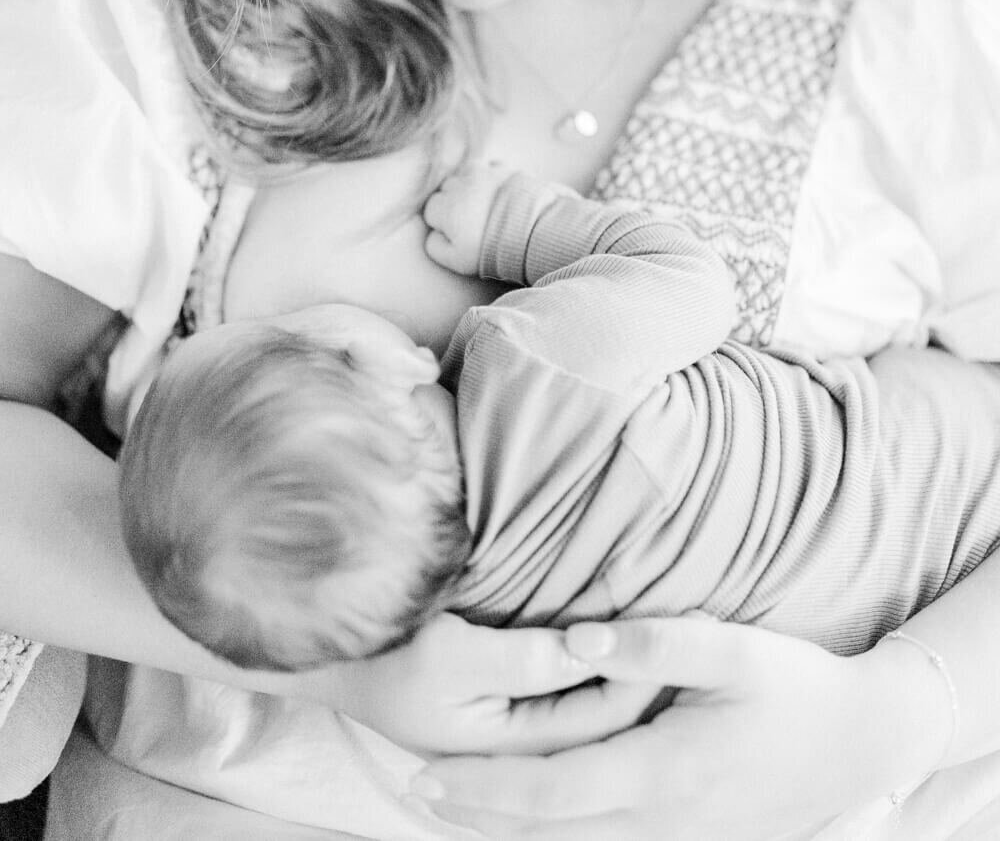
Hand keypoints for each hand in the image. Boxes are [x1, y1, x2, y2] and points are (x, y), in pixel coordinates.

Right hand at [305, 613, 658, 759]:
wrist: (321, 656)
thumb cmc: (381, 650)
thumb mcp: (448, 655)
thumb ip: (523, 658)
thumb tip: (587, 648)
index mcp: (504, 748)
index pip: (597, 718)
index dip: (639, 673)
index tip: (680, 628)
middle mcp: (509, 751)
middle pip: (598, 724)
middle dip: (644, 684)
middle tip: (693, 634)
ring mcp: (500, 734)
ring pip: (582, 714)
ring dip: (621, 682)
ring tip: (673, 647)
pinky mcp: (489, 711)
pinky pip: (557, 702)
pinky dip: (590, 681)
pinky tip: (611, 655)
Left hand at [412, 616, 944, 838]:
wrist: (862, 742)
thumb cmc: (797, 687)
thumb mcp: (735, 651)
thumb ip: (658, 643)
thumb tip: (577, 636)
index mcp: (665, 772)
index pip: (552, 792)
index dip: (485, 787)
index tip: (427, 773)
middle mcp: (663, 820)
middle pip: (550, 832)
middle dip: (479, 815)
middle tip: (414, 792)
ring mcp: (679, 839)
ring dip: (510, 830)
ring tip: (453, 808)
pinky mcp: (692, 838)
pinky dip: (555, 836)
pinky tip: (532, 819)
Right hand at [424, 161, 512, 275]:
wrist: (531, 231)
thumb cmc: (491, 249)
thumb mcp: (456, 260)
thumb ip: (435, 246)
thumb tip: (431, 234)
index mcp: (444, 207)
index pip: (431, 210)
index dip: (442, 223)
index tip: (456, 233)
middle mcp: (459, 185)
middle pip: (446, 189)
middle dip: (453, 201)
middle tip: (470, 220)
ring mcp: (481, 173)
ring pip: (465, 173)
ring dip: (469, 184)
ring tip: (482, 202)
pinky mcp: (503, 168)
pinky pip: (490, 167)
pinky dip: (490, 176)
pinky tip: (498, 191)